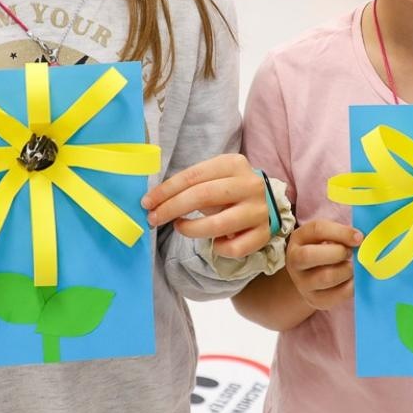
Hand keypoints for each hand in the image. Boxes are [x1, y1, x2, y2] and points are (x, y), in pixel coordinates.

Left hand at [142, 154, 269, 258]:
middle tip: (153, 219)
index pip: (193, 175)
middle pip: (203, 196)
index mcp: (234, 163)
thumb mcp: (212, 179)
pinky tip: (214, 242)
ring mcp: (260, 210)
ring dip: (191, 230)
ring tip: (180, 228)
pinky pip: (234, 248)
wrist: (264, 203)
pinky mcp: (265, 233)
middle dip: (172, 208)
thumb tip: (154, 201)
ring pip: (219, 224)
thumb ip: (189, 185)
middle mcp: (250, 184)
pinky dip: (218, 248)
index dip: (166, 190)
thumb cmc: (227, 191)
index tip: (147, 202)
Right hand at [286, 220, 359, 310]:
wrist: (310, 275)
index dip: (341, 232)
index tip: (359, 237)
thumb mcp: (326, 234)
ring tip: (351, 267)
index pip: (317, 230)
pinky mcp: (315, 300)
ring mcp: (302, 284)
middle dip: (338, 252)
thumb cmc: (323, 249)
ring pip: (326, 277)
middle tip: (350, 253)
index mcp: (298, 238)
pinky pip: (336, 295)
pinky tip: (353, 280)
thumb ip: (341, 233)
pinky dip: (351, 286)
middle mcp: (294, 262)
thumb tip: (359, 239)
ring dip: (346, 270)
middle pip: (310, 255)